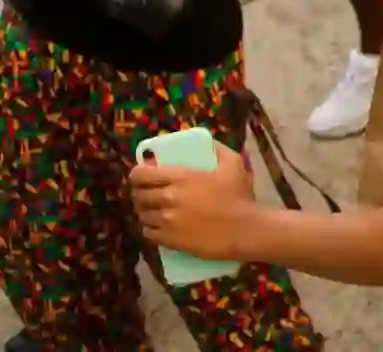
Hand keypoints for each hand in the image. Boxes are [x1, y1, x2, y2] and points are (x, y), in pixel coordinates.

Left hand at [129, 144, 257, 260]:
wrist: (245, 230)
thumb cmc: (239, 196)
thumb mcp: (233, 164)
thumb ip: (218, 149)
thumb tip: (208, 141)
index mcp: (180, 177)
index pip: (141, 174)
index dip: (137, 174)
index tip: (141, 175)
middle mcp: (168, 198)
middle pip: (138, 195)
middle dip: (139, 193)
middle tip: (147, 193)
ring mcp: (167, 220)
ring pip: (142, 215)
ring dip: (145, 211)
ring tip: (153, 211)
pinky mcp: (169, 240)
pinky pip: (147, 233)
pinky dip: (149, 229)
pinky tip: (158, 226)